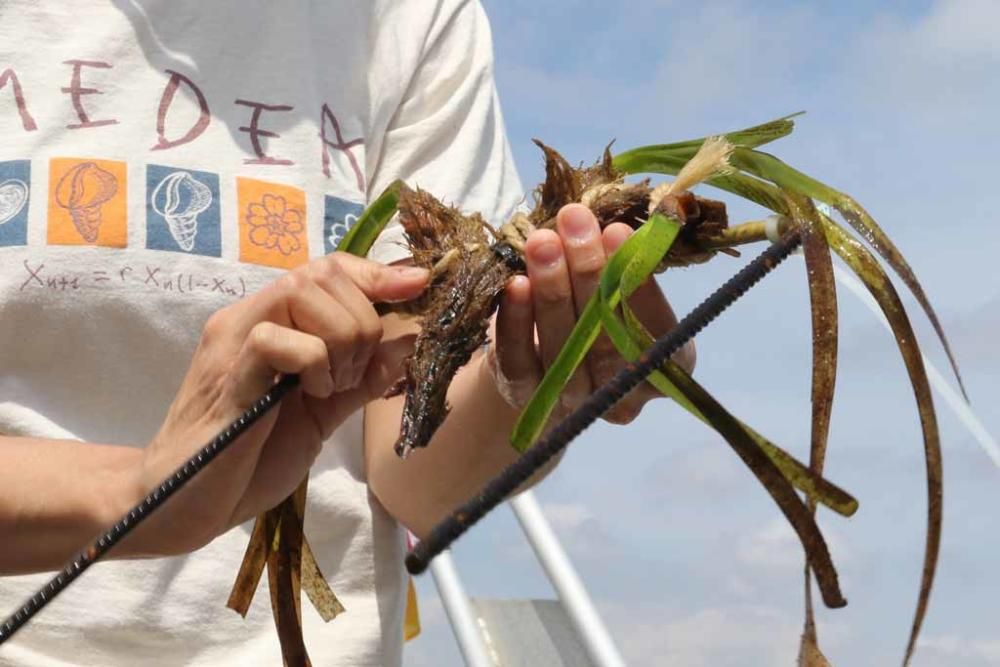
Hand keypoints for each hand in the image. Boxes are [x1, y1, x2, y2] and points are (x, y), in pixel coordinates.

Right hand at [133, 253, 427, 554]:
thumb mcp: (323, 412)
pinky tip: (309, 397)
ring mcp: (234, 342)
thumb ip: (363, 377)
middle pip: (323, 273)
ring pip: (303, 292)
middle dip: (362, 321)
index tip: (417, 285)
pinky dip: (313, 364)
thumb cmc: (251, 458)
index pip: (327, 268)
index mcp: (272, 322)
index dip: (376, 274)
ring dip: (340, 340)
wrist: (184, 503)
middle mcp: (249, 318)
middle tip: (351, 375)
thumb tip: (411, 342)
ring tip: (330, 386)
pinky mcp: (229, 375)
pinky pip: (280, 340)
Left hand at [488, 204, 695, 424]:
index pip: (657, 331)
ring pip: (563, 345)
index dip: (638, 284)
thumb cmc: (596, 313)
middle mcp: (620, 396)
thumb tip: (613, 223)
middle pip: (606, 336)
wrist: (540, 360)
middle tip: (574, 221)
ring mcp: (572, 401)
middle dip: (589, 271)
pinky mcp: (526, 396)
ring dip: (551, 287)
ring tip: (542, 240)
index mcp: (663, 369)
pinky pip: (519, 358)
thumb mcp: (619, 291)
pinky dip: (515, 319)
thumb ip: (623, 267)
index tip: (620, 232)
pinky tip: (514, 284)